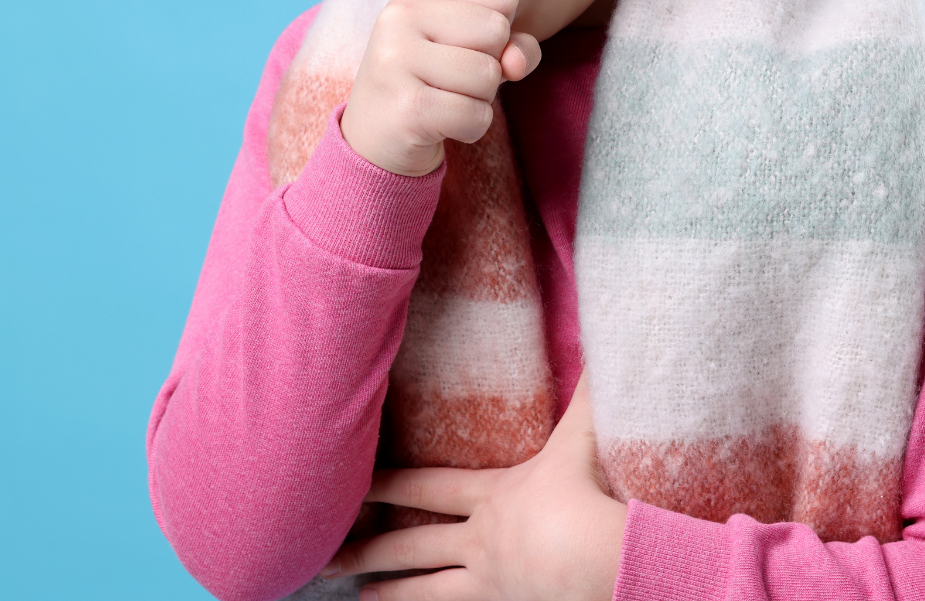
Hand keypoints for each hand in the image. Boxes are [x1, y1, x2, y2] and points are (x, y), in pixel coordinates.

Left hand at [321, 374, 626, 600]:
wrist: (597, 556)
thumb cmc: (583, 495)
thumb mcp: (580, 439)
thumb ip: (585, 395)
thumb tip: (594, 347)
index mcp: (492, 495)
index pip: (428, 487)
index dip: (389, 485)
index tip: (354, 485)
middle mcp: (479, 539)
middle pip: (412, 544)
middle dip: (368, 548)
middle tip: (327, 555)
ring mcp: (488, 578)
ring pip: (426, 588)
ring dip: (391, 590)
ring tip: (359, 595)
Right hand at [340, 0, 540, 176]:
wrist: (375, 135)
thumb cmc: (434, 81)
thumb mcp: (476, 49)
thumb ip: (513, 43)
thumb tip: (517, 63)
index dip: (500, 31)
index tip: (461, 46)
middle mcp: (400, 13)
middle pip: (498, 31)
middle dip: (491, 66)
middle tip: (451, 79)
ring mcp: (396, 58)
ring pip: (489, 74)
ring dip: (481, 99)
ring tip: (444, 100)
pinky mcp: (407, 106)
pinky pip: (476, 115)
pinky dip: (471, 128)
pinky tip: (440, 125)